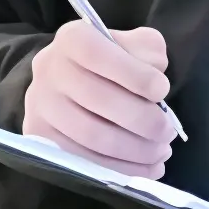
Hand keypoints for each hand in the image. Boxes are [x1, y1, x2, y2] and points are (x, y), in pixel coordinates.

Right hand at [23, 21, 174, 177]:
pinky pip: (84, 161)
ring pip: (91, 136)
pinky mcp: (42, 139)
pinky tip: (148, 168)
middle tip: (167, 131)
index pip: (97, 53)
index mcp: (72, 39)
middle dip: (142, 120)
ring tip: (161, 151)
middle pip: (97, 99)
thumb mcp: (130, 42)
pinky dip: (121, 169)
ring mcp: (41, 107)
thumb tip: (155, 71)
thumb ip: (146, 48)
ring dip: (134, 149)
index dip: (133, 74)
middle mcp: (49, 70)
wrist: (67, 82)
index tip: (162, 89)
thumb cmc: (108, 60)